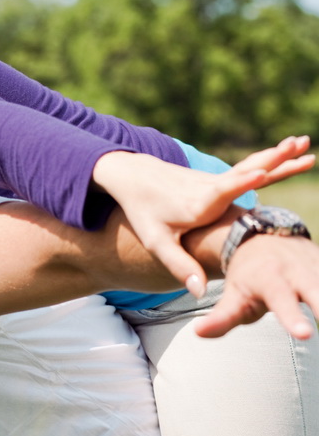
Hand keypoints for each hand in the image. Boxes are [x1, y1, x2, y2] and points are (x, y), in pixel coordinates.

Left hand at [92, 136, 314, 295]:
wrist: (134, 177)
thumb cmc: (145, 212)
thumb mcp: (157, 241)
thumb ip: (180, 266)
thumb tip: (199, 293)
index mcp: (198, 202)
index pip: (221, 190)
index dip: (240, 182)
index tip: (259, 173)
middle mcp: (210, 187)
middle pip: (244, 172)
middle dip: (272, 160)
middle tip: (298, 146)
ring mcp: (216, 180)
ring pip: (251, 166)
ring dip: (278, 156)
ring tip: (304, 142)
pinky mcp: (219, 178)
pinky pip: (250, 169)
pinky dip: (272, 163)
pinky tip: (293, 153)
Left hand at [195, 234, 318, 338]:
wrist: (260, 240)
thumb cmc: (247, 277)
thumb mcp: (232, 296)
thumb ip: (220, 318)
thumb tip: (198, 333)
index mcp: (269, 279)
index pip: (281, 300)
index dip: (292, 317)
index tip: (303, 334)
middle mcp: (297, 272)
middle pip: (316, 291)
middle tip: (316, 330)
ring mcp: (316, 267)